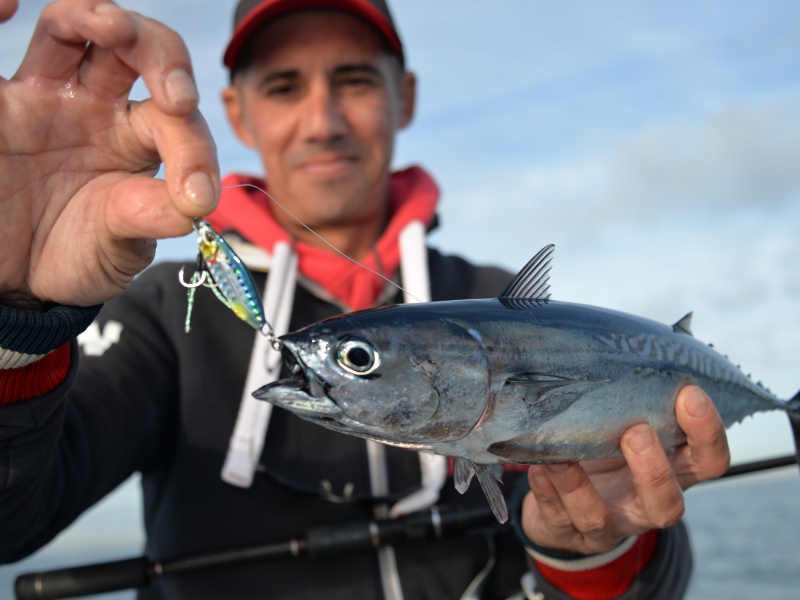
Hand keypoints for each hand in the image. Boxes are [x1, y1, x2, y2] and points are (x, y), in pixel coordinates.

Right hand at [0, 0, 218, 307]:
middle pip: (135, 48)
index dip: (195, 150)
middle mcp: (95, 106)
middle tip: (178, 98)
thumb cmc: (76, 255)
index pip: (175, 120)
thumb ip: (150, 217)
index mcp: (138, 139)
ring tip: (112, 28)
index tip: (198, 197)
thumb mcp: (119, 245)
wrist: (17, 280)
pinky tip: (8, 5)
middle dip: (163, 56)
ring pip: (70, 30)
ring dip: (96, 18)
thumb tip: (194, 203)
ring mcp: (42, 99)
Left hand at [521, 385, 729, 553]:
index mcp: (671, 473)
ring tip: (564, 455)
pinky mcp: (566, 530)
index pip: (708, 460)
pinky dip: (546, 489)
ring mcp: (606, 523)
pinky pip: (556, 515)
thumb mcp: (624, 426)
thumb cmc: (603, 452)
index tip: (689, 393)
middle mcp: (645, 504)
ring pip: (600, 517)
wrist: (565, 509)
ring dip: (580, 485)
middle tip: (636, 432)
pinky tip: (538, 466)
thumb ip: (634, 398)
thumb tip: (627, 342)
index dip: (706, 432)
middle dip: (653, 470)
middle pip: (668, 503)